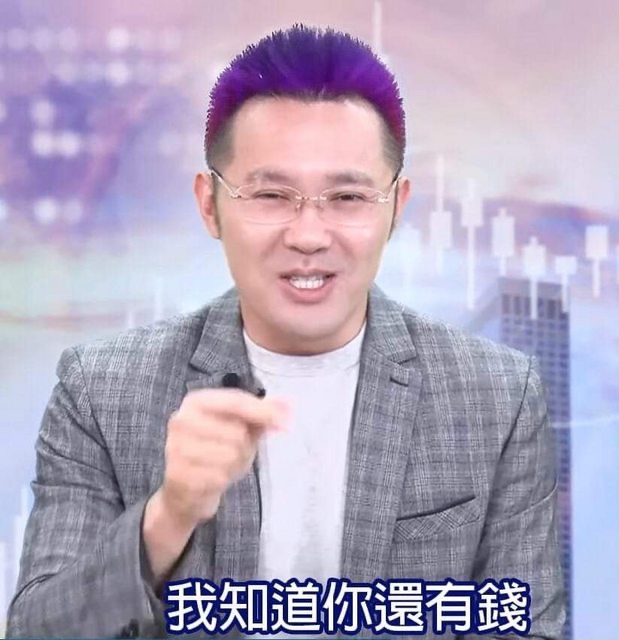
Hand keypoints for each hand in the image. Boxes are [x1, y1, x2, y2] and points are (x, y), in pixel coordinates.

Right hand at [156, 388, 288, 528]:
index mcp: (197, 401)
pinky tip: (211, 479)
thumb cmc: (217, 451)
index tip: (286, 423)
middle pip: (236, 431)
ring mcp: (176, 447)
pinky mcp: (177, 473)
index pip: (236, 401)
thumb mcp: (241, 428)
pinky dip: (222, 480)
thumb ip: (264, 414)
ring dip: (234, 465)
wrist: (185, 491)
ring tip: (221, 465)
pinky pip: (218, 476)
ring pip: (229, 455)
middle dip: (244, 446)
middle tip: (233, 453)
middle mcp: (182, 420)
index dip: (263, 412)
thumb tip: (289, 404)